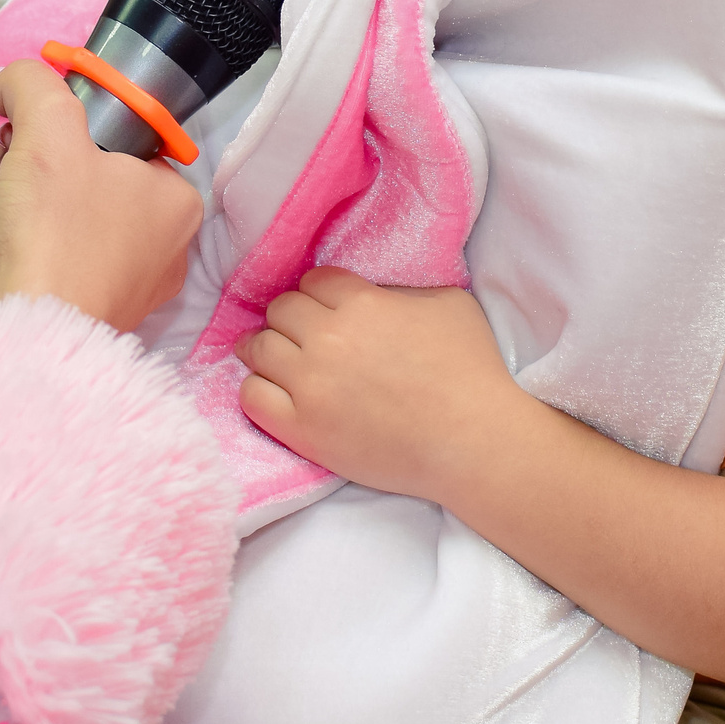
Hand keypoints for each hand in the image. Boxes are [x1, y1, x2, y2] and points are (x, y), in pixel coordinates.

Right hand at [0, 58, 199, 332]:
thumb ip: (31, 85)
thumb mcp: (50, 129)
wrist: (30, 334)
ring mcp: (108, 281)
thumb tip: (5, 81)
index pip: (115, 140)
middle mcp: (151, 244)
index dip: (57, 126)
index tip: (16, 130)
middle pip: (65, 176)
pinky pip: (21, 257)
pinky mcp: (65, 308)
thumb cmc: (59, 233)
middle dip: (2, 163)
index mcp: (171, 200)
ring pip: (35, 215)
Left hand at [237, 267, 524, 501]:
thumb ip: (397, 289)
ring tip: (276, 358)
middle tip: (301, 333)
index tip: (324, 307)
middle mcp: (327, 339)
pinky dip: (257, 389)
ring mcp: (310, 386)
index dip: (319, 292)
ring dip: (266, 348)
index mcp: (361, 303)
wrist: (473, 442)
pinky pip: (252, 397)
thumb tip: (369, 290)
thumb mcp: (445, 303)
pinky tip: (274, 390)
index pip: (313, 281)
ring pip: (259, 349)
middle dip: (291, 317)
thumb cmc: (470, 370)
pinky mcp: (302, 429)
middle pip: (280, 310)